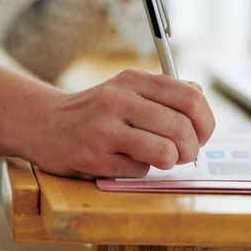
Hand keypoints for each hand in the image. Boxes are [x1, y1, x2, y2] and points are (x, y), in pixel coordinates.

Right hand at [25, 69, 215, 177]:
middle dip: (192, 148)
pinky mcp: (93, 156)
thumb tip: (200, 95)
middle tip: (186, 153)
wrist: (44, 124)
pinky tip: (127, 161)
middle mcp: (119, 99)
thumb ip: (164, 91)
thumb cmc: (96, 110)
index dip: (206, 121)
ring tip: (164, 159)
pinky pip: (138, 169)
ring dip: (172, 161)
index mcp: (134, 80)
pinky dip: (141, 169)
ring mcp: (105, 128)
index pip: (190, 97)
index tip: (202, 134)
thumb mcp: (127, 89)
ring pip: (165, 151)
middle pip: (181, 127)